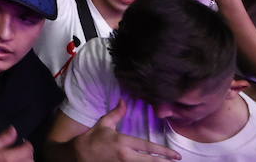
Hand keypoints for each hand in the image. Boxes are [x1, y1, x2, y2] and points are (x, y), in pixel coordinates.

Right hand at [0, 126, 32, 161]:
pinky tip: (17, 161)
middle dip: (29, 155)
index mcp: (8, 156)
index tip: (26, 144)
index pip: (27, 150)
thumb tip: (13, 130)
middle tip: (25, 151)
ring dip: (26, 161)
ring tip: (22, 158)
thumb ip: (3, 138)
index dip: (28, 145)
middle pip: (30, 161)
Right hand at [66, 100, 180, 160]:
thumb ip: (116, 113)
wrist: (78, 155)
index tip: (176, 155)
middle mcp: (126, 155)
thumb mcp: (104, 124)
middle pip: (150, 161)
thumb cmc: (92, 138)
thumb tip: (124, 100)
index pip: (148, 147)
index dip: (164, 151)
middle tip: (176, 160)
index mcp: (123, 142)